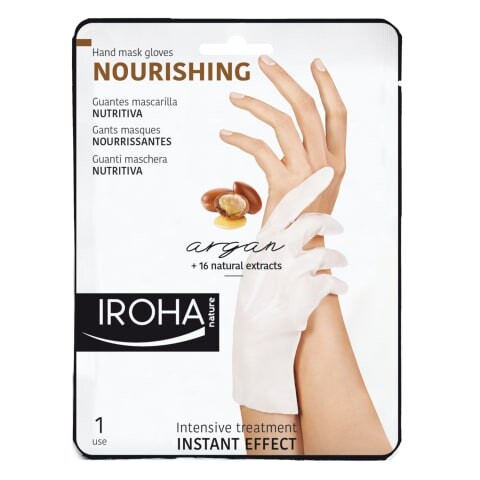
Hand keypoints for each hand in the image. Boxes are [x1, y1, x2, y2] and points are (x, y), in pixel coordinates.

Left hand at [220, 55, 346, 221]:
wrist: (300, 251)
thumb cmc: (305, 217)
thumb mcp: (318, 183)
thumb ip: (312, 155)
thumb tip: (293, 129)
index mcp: (336, 160)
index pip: (338, 114)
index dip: (328, 85)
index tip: (315, 63)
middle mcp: (325, 162)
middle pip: (307, 109)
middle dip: (284, 80)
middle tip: (264, 63)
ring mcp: (305, 173)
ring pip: (282, 123)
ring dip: (255, 105)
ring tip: (235, 97)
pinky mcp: (283, 185)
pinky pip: (259, 150)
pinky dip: (240, 139)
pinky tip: (226, 134)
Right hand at [232, 168, 346, 413]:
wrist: (257, 336)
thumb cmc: (257, 299)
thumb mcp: (258, 265)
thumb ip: (273, 244)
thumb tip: (290, 226)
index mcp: (264, 243)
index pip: (287, 206)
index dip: (309, 187)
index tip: (326, 172)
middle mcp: (276, 253)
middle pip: (310, 224)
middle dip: (329, 223)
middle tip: (338, 228)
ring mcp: (291, 272)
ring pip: (324, 252)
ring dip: (336, 258)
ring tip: (340, 264)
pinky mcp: (306, 292)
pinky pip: (331, 280)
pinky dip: (338, 283)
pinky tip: (339, 287)